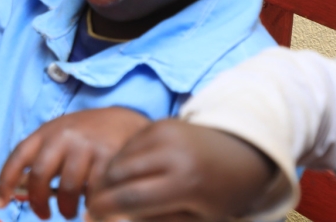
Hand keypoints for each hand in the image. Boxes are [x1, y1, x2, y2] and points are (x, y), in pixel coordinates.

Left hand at [0, 107, 150, 219]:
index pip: (17, 157)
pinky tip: (91, 203)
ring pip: (68, 188)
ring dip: (66, 208)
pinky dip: (90, 204)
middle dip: (38, 201)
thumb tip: (16, 191)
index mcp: (45, 132)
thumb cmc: (85, 135)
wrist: (124, 120)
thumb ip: (40, 159)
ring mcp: (87, 146)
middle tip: (43, 214)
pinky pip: (94, 191)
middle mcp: (63, 136)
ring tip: (70, 211)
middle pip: (39, 175)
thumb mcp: (58, 138)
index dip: (4, 182)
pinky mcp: (110, 157)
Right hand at [87, 119, 281, 221]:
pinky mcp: (158, 123)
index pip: (131, 197)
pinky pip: (127, 145)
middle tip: (94, 205)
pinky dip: (120, 161)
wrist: (243, 153)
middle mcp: (172, 153)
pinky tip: (124, 176)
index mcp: (185, 183)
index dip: (106, 208)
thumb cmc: (221, 195)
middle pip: (118, 174)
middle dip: (100, 192)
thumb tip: (118, 219)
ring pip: (119, 157)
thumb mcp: (197, 219)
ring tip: (107, 193)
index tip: (92, 216)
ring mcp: (164, 133)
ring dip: (107, 177)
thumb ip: (157, 221)